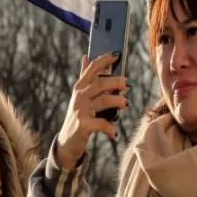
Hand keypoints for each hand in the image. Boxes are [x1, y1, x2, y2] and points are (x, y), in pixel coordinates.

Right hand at [55, 54, 128, 168]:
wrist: (67, 141)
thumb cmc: (78, 116)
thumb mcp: (79, 95)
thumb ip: (84, 77)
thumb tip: (86, 56)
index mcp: (80, 87)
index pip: (92, 68)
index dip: (105, 59)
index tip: (117, 55)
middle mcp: (79, 96)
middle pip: (100, 83)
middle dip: (117, 82)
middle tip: (129, 84)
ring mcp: (81, 111)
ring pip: (103, 101)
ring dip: (118, 102)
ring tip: (126, 105)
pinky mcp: (84, 125)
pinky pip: (102, 124)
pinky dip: (110, 128)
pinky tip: (114, 133)